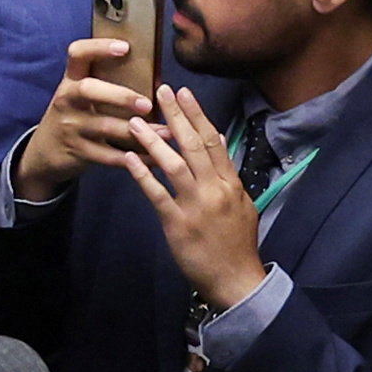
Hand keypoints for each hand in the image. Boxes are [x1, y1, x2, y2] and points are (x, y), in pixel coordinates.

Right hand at [15, 35, 158, 199]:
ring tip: (165, 132)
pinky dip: (133, 158)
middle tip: (147, 104)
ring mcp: (70, 126)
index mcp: (71, 80)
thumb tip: (147, 67)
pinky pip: (108, 155)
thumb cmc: (73, 115)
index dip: (99, 47)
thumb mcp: (78, 95)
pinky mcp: (77, 151)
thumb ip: (101, 81)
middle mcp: (67, 99)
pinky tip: (154, 158)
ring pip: (102, 127)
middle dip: (120, 95)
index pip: (77, 54)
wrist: (44, 152)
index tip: (125, 47)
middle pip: (89, 90)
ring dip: (136, 131)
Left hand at [124, 83, 268, 313]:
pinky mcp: (177, 224)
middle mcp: (215, 189)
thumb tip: (220, 140)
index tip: (184, 93)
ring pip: (174, 165)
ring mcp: (196, 206)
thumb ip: (228, 172)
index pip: (213, 141)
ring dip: (154, 141)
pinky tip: (129, 159)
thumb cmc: (237, 242)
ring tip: (135, 121)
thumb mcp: (242, 203)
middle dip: (176, 116)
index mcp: (231, 183)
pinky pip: (157, 195)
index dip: (197, 115)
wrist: (236, 280)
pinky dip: (143, 175)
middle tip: (160, 91)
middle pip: (194, 145)